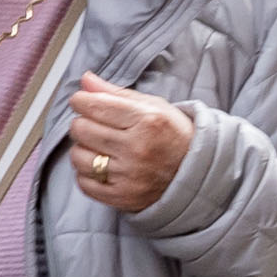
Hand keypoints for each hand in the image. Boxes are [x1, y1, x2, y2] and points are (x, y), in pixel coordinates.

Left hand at [67, 74, 192, 213]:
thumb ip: (116, 93)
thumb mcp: (153, 106)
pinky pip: (84, 184)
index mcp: (148, 121)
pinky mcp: (123, 197)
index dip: (82, 101)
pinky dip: (87, 175)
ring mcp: (130, 176)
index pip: (93, 105)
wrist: (198, 173)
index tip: (85, 102)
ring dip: (83, 149)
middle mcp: (138, 149)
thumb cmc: (173, 135)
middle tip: (95, 125)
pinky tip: (102, 168)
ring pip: (78, 157)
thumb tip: (85, 80)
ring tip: (99, 147)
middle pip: (81, 129)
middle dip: (83, 123)